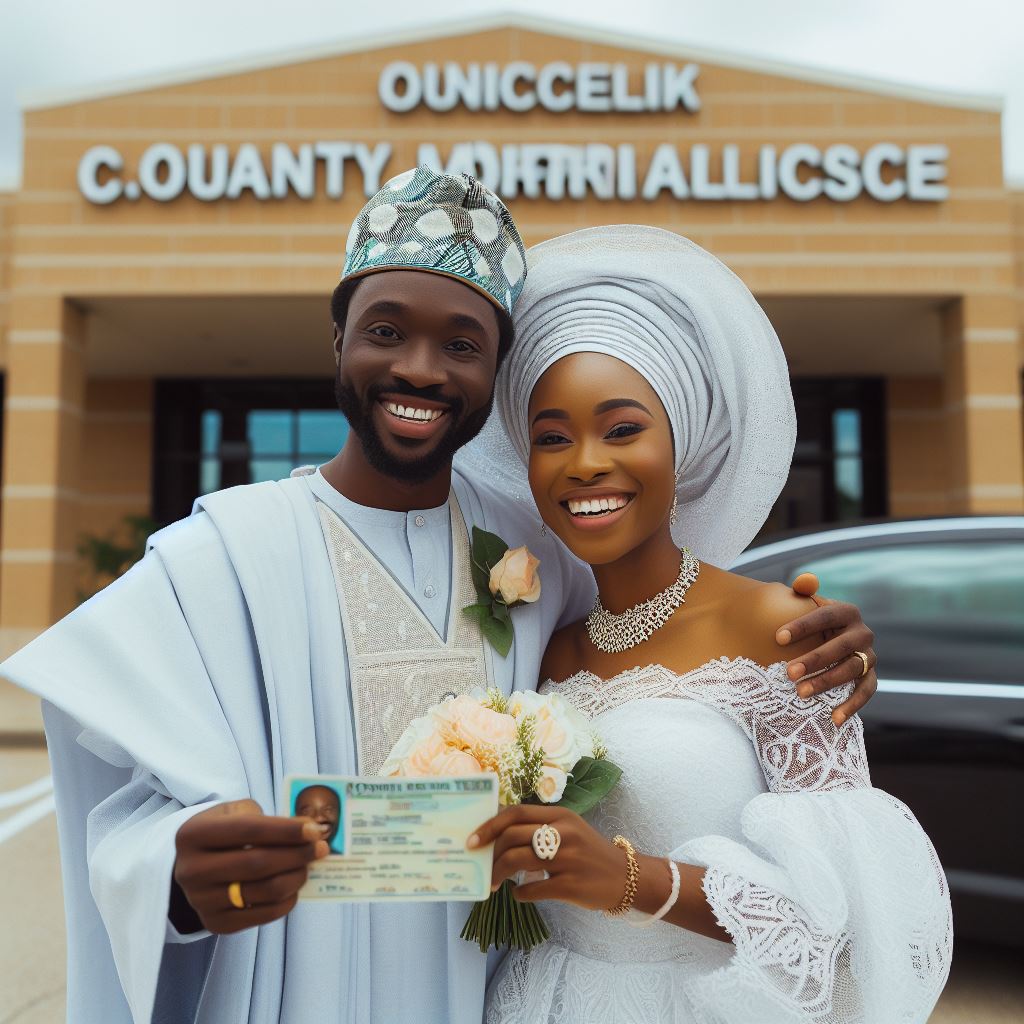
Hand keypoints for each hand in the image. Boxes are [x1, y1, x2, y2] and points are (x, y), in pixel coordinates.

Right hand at [172, 799, 328, 934]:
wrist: (192, 869)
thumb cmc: (221, 834)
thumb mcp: (233, 813)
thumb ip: (265, 818)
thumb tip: (306, 830)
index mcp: (193, 835)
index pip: (247, 830)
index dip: (285, 830)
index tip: (314, 829)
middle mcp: (192, 870)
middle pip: (258, 863)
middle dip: (297, 854)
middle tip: (321, 847)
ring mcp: (202, 901)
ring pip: (265, 891)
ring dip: (296, 876)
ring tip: (308, 865)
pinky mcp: (217, 924)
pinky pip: (264, 914)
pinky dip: (288, 899)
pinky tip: (294, 884)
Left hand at [469, 805, 626, 910]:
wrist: (624, 876)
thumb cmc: (588, 852)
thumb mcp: (568, 829)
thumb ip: (539, 829)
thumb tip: (497, 839)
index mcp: (559, 815)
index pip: (515, 813)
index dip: (489, 825)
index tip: (472, 840)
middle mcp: (563, 832)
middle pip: (512, 837)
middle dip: (491, 854)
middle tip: (483, 868)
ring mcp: (568, 858)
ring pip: (517, 861)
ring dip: (499, 875)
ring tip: (494, 884)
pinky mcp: (571, 885)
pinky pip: (533, 889)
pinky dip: (519, 893)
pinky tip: (518, 894)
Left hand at [779, 573, 876, 725]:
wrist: (831, 639)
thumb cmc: (812, 622)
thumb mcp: (807, 604)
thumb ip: (803, 591)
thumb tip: (804, 581)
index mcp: (846, 611)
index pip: (825, 617)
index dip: (802, 626)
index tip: (777, 638)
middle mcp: (862, 633)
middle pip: (840, 647)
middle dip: (814, 660)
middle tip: (788, 672)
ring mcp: (869, 656)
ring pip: (851, 670)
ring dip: (827, 682)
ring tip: (800, 692)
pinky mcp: (871, 676)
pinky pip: (866, 692)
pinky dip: (853, 706)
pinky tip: (834, 719)